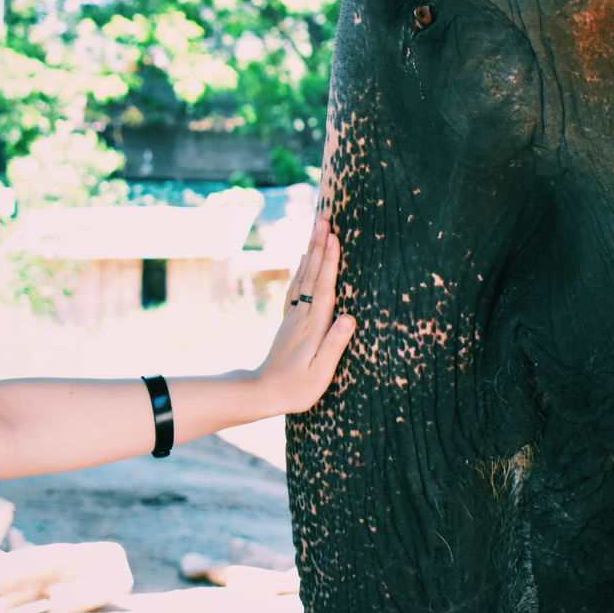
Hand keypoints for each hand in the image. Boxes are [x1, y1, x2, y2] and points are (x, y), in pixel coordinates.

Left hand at [256, 218, 355, 413]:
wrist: (263, 393)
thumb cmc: (296, 388)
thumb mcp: (321, 372)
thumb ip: (335, 344)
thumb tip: (350, 317)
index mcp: (313, 326)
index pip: (325, 287)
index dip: (331, 262)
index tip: (335, 237)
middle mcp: (302, 315)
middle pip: (312, 274)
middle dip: (320, 246)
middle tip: (325, 219)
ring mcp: (294, 316)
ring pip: (304, 276)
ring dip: (311, 251)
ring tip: (317, 229)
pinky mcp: (290, 321)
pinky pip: (297, 287)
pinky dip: (302, 268)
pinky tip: (303, 258)